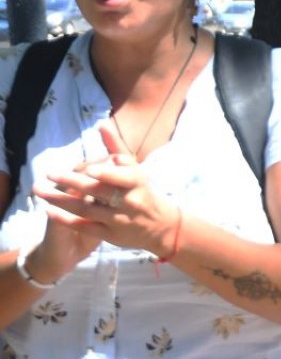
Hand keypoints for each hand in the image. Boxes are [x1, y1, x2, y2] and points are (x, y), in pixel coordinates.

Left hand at [34, 123, 181, 259]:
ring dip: (61, 201)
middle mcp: (129, 202)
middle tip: (49, 173)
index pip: (121, 177)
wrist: (163, 227)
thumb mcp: (135, 169)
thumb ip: (116, 147)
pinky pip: (85, 227)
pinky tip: (49, 211)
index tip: (88, 169)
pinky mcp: (111, 235)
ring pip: (87, 209)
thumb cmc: (144, 192)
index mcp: (137, 183)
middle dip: (73, 182)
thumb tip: (102, 124)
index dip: (106, 174)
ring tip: (40, 191)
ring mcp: (119, 220)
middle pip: (98, 191)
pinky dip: (66, 220)